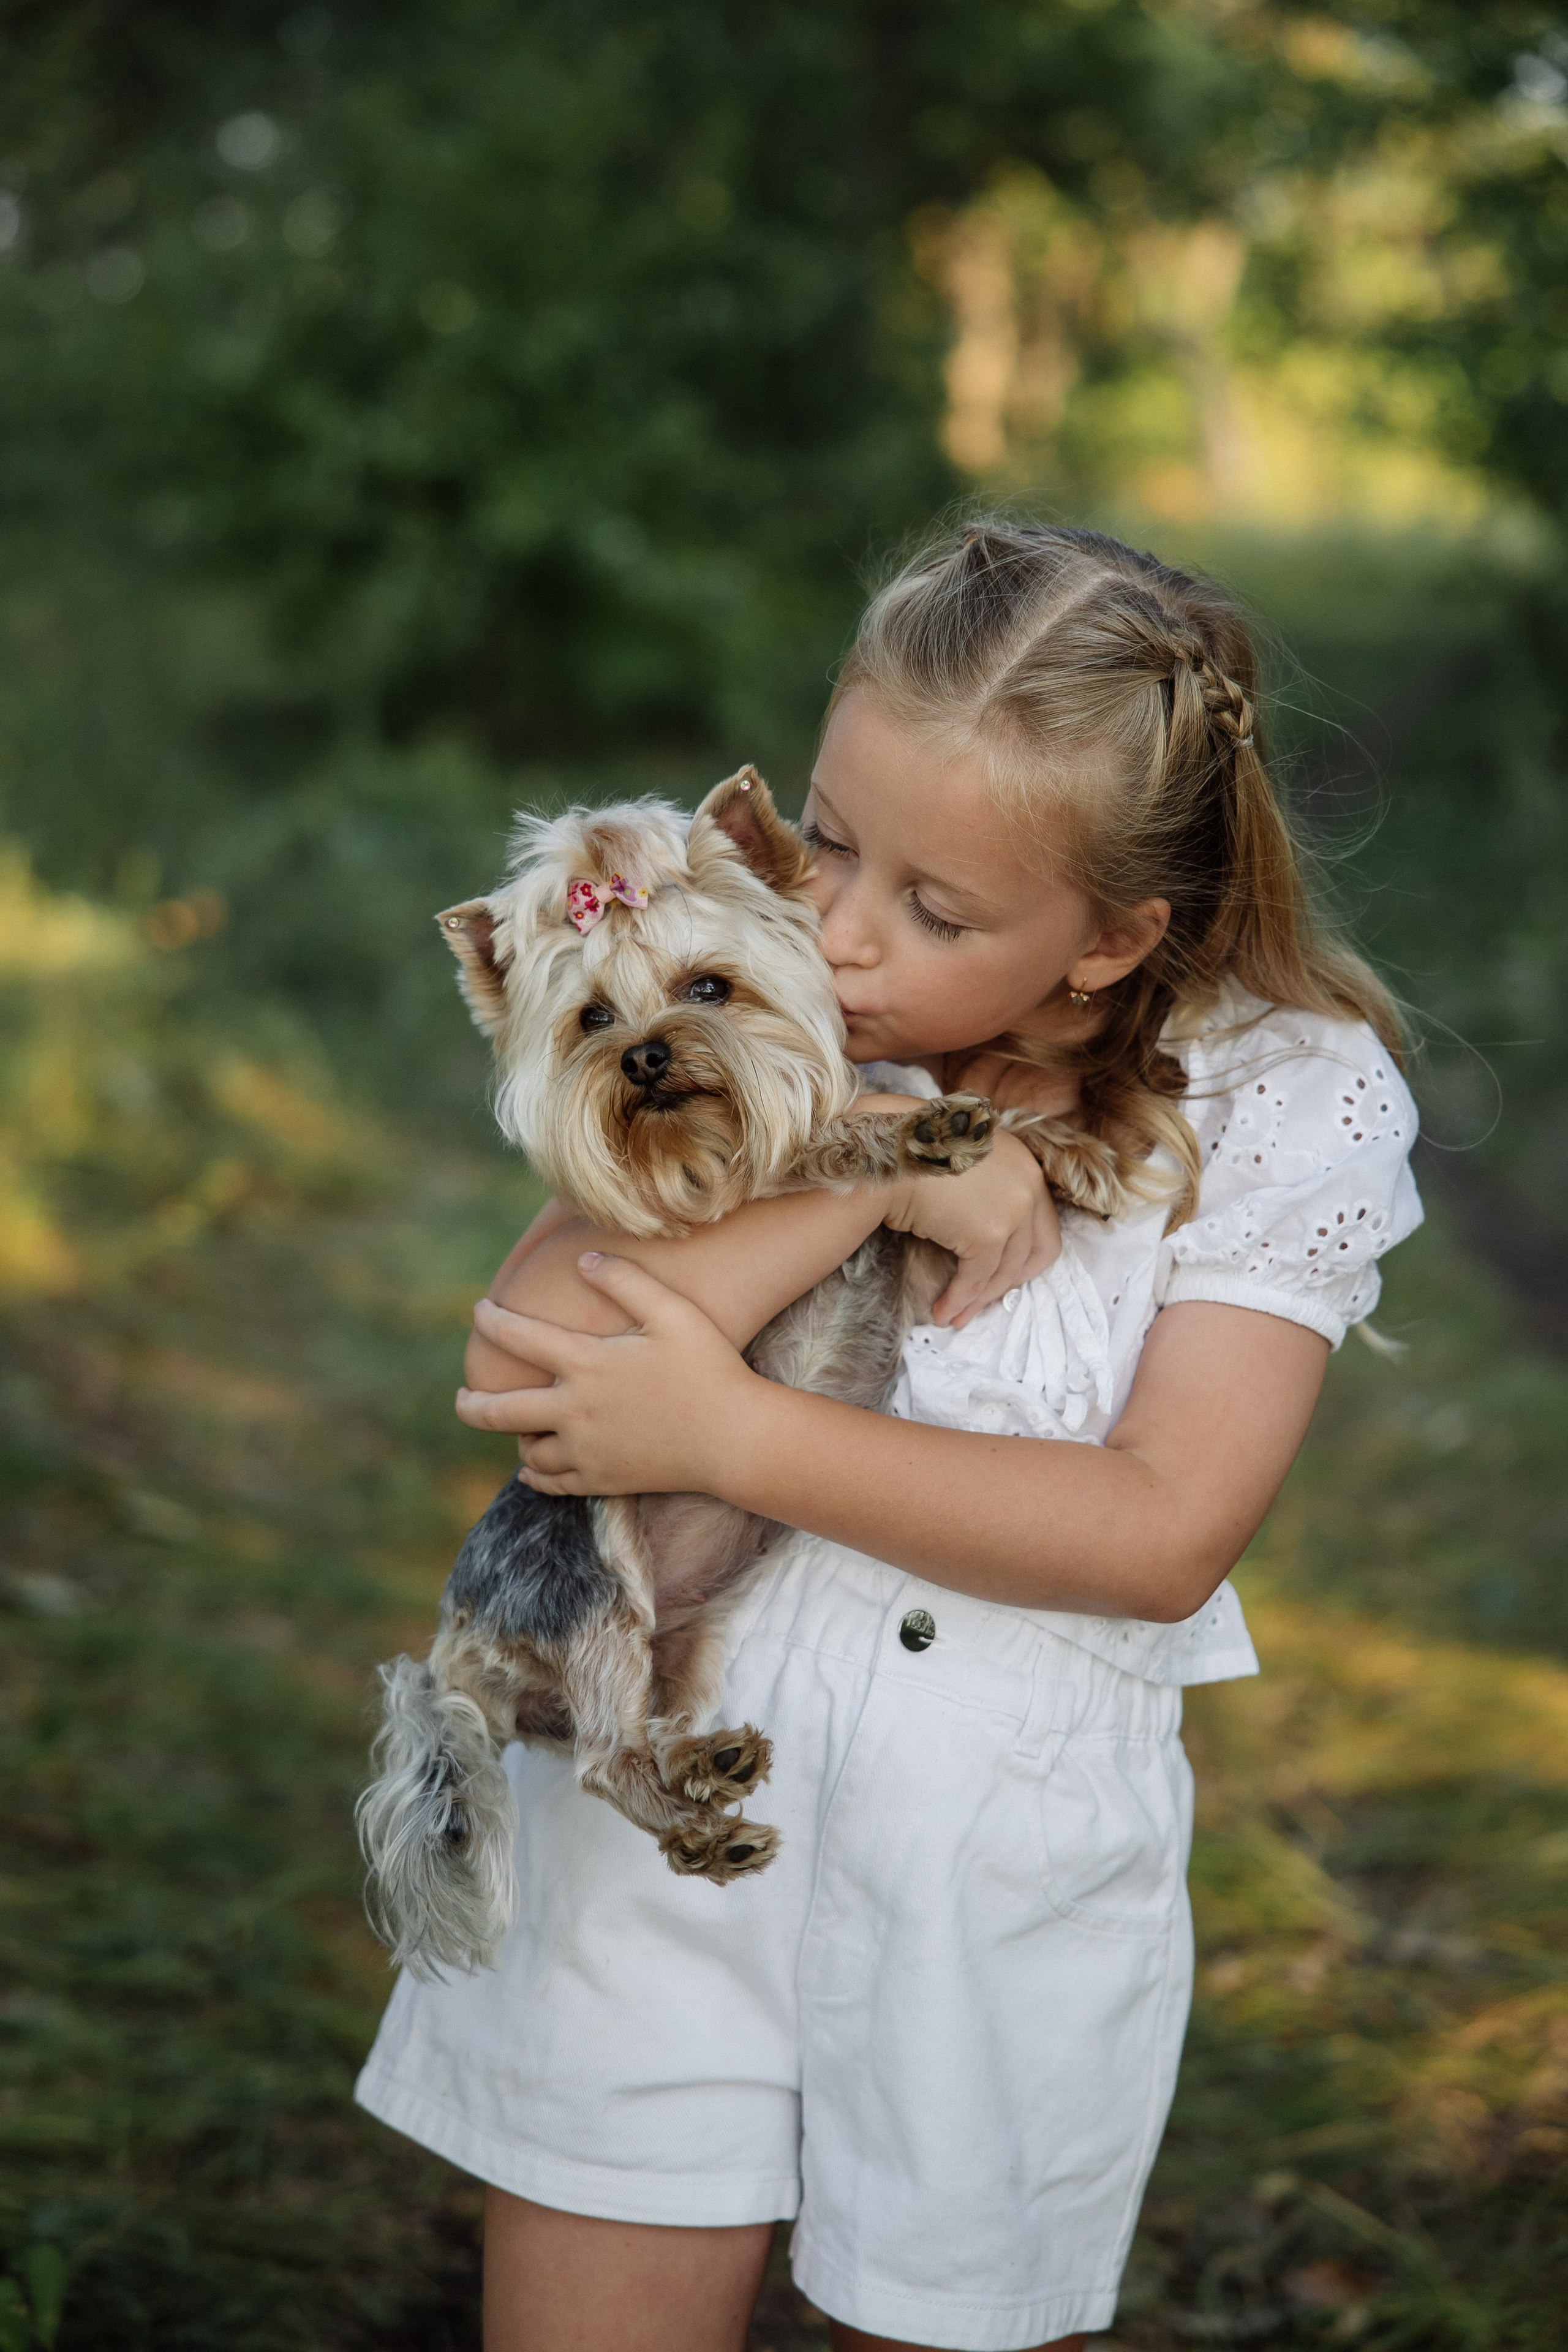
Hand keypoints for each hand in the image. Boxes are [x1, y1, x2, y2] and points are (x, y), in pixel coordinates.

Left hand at [454, 1254, 760, 1496]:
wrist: (735, 1438)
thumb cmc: (709, 1368)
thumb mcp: (673, 1312)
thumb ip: (626, 1280)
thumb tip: (584, 1260)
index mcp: (587, 1364)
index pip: (517, 1338)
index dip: (491, 1321)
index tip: (478, 1312)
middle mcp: (576, 1411)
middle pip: (498, 1412)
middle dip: (469, 1404)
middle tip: (460, 1397)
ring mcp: (588, 1450)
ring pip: (526, 1452)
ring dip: (514, 1437)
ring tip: (515, 1426)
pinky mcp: (604, 1479)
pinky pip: (552, 1483)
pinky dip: (535, 1474)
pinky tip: (533, 1466)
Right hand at [883, 1130, 1059, 1328]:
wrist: (887, 1149)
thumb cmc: (914, 1153)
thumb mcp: (965, 1162)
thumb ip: (986, 1189)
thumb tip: (979, 1233)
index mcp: (1025, 1165)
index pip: (1042, 1225)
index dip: (1023, 1258)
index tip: (1000, 1276)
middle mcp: (1029, 1185)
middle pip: (1033, 1252)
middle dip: (1005, 1284)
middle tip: (981, 1302)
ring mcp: (1013, 1209)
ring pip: (1005, 1271)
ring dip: (978, 1299)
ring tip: (955, 1315)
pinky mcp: (989, 1233)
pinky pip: (976, 1278)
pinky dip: (960, 1299)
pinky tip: (943, 1310)